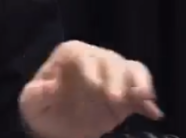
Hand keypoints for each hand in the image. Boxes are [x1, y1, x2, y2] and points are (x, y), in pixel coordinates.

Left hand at [18, 40, 163, 137]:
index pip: (81, 55)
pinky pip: (142, 90)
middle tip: (115, 100)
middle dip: (115, 79)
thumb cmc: (43, 109)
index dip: (89, 70)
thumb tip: (51, 86)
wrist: (58, 129)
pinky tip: (153, 113)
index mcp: (70, 55)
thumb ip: (37, 94)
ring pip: (131, 70)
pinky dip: (148, 101)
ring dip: (138, 83)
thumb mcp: (32, 103)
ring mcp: (114, 74)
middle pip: (110, 61)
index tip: (93, 88)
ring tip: (143, 98)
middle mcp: (95, 59)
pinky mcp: (127, 93)